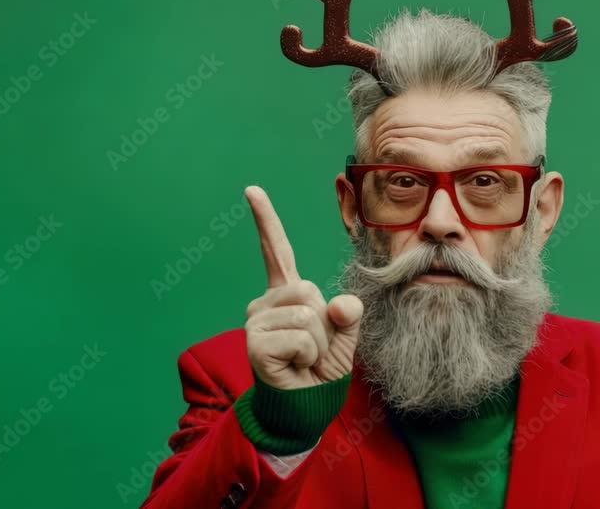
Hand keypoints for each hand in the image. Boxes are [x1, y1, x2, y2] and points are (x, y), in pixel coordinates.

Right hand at [243, 186, 363, 389]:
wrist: (305, 410)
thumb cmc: (320, 372)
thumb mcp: (344, 338)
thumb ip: (348, 315)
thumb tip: (339, 304)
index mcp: (286, 294)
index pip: (278, 252)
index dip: (266, 221)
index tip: (251, 190)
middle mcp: (265, 302)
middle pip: (310, 291)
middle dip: (325, 324)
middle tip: (312, 349)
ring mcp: (257, 321)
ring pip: (309, 315)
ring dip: (318, 343)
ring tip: (303, 359)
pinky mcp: (256, 342)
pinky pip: (302, 337)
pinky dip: (309, 356)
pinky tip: (295, 366)